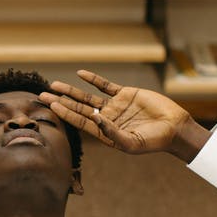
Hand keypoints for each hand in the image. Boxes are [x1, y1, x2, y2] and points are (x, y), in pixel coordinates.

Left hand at [39, 70, 209, 162]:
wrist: (174, 128)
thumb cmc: (154, 140)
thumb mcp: (131, 142)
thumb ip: (111, 133)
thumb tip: (95, 119)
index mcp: (104, 133)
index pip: (79, 121)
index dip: (65, 113)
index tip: (51, 106)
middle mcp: (106, 119)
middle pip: (78, 108)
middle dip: (60, 101)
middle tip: (42, 95)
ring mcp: (114, 106)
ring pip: (87, 96)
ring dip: (71, 91)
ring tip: (54, 85)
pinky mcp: (125, 94)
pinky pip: (105, 85)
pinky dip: (93, 79)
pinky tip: (80, 74)